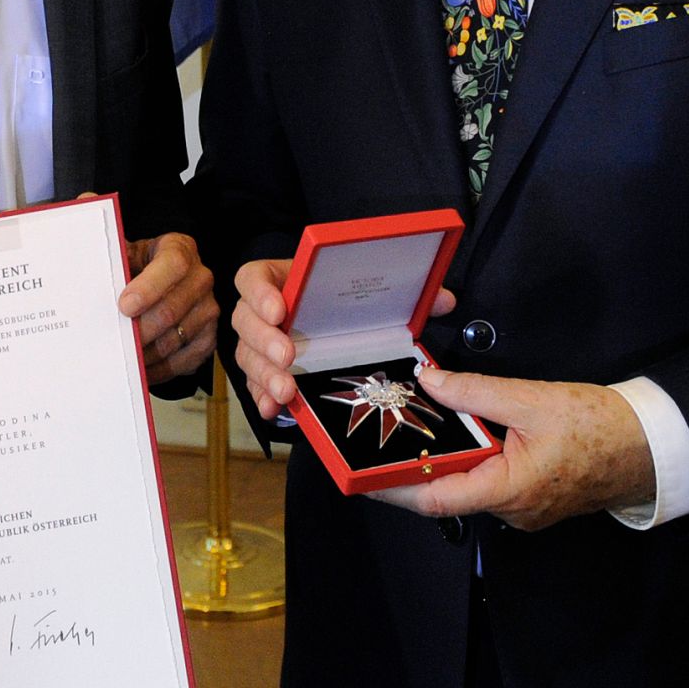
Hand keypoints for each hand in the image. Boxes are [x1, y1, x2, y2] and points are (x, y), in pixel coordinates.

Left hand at [119, 231, 217, 387]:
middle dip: (140, 331)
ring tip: (125, 358)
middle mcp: (200, 277)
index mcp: (179, 249)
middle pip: (171, 310)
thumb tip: (89, 269)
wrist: (159, 281)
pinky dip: (161, 369)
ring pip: (175, 339)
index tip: (125, 306)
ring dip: (147, 353)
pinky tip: (142, 368)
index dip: (149, 287)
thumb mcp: (126, 255)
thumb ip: (114, 262)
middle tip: (118, 342)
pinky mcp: (210, 335)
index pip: (173, 265)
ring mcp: (208, 307)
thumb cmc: (139, 269)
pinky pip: (186, 359)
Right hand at [232, 259, 454, 420]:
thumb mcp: (373, 294)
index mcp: (286, 281)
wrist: (335, 327)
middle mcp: (267, 312)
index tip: (281, 310)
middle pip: (245, 320)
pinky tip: (275, 411)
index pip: (254, 277)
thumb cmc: (349, 305)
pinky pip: (254, 387)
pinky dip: (262, 399)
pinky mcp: (266, 374)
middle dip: (264, 341)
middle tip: (289, 357)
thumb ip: (405, 293)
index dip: (260, 292)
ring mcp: (263, 345)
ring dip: (264, 375)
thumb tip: (444, 298)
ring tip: (286, 392)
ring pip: (247, 356)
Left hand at [368, 371, 653, 531]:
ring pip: (468, 484)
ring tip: (410, 427)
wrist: (648, 445)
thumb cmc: (599, 426)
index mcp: (510, 491)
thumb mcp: (531, 399)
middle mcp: (512, 509)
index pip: (436, 499)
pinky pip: (489, 480)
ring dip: (442, 459)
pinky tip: (456, 431)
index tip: (360, 474)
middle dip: (411, 465)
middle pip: (447, 492)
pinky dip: (468, 458)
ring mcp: (523, 507)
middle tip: (380, 436)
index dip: (393, 487)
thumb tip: (430, 381)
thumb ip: (475, 391)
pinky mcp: (531, 496)